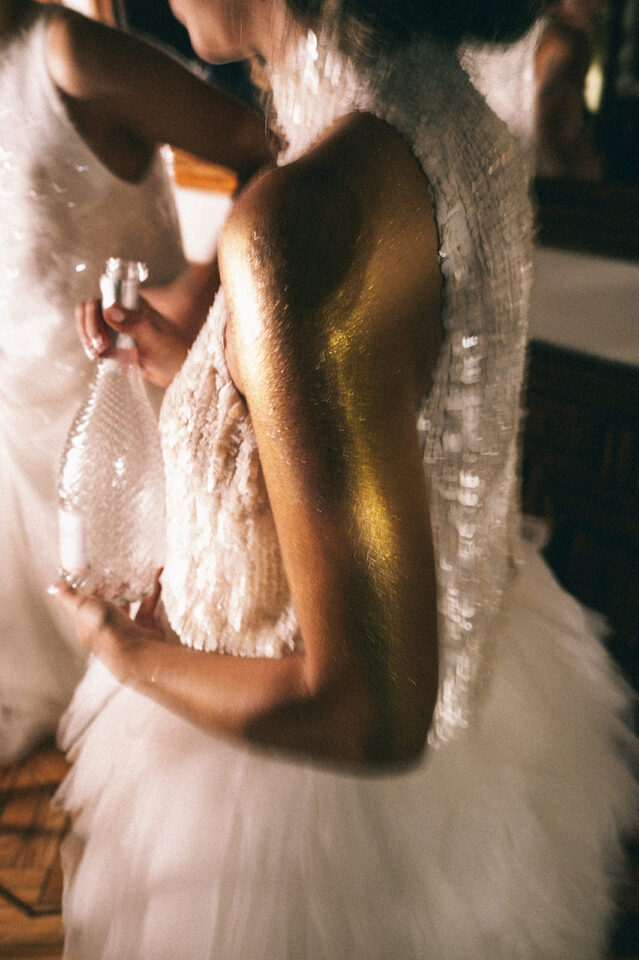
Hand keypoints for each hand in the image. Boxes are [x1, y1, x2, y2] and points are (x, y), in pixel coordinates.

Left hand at [50, 576, 164, 683]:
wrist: (137, 650)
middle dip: (110, 590)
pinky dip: (153, 591)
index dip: (88, 590)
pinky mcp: (145, 628)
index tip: (94, 573)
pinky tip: (156, 578)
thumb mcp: (81, 608)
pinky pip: (148, 605)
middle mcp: (106, 630)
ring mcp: (126, 630)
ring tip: (133, 575)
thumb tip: (53, 587)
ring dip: (130, 591)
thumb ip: (68, 597)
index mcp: (87, 627)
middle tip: (115, 573)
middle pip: (106, 607)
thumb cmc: (106, 631)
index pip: (84, 607)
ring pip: (127, 607)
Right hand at [76, 296, 189, 387]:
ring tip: (99, 355)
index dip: (93, 318)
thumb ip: (134, 324)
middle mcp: (123, 312)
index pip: (99, 300)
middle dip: (88, 330)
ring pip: (90, 326)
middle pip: (89, 312)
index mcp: (132, 305)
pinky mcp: (117, 342)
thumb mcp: (154, 340)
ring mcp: (118, 327)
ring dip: (89, 340)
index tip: (101, 340)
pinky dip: (95, 349)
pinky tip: (104, 358)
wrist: (179, 371)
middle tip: (99, 350)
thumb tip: (109, 309)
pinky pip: (97, 341)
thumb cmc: (174, 354)